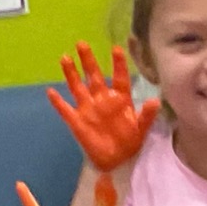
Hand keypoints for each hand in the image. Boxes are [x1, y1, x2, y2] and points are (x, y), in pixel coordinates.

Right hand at [48, 46, 157, 171]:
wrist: (115, 162)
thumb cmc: (129, 143)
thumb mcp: (141, 129)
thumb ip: (147, 115)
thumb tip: (155, 101)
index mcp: (120, 100)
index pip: (119, 78)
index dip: (118, 64)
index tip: (116, 49)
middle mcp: (102, 100)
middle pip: (94, 77)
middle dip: (88, 61)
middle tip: (82, 44)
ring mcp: (88, 109)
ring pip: (78, 87)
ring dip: (71, 74)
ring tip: (65, 58)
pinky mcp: (77, 121)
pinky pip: (65, 110)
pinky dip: (58, 102)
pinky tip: (50, 92)